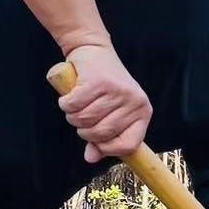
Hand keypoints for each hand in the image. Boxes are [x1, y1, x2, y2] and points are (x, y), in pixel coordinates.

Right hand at [59, 44, 152, 162]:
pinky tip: (70, 95)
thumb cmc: (103, 87)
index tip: (98, 143)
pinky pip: (73, 106)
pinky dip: (66, 104)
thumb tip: (91, 159)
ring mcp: (116, 91)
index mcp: (143, 112)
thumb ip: (102, 139)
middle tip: (83, 117)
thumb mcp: (110, 113)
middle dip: (85, 131)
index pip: (129, 145)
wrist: (93, 50)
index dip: (109, 149)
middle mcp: (134, 102)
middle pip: (102, 134)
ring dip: (73, 116)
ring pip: (85, 120)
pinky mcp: (97, 82)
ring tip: (77, 105)